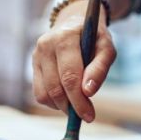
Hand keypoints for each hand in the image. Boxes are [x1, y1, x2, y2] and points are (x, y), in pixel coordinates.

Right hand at [32, 0, 115, 121]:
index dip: (79, 100)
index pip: (69, 76)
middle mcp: (46, 45)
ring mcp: (36, 55)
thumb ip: (100, 68)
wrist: (75, 23)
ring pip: (44, 94)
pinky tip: (67, 96)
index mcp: (65, 38)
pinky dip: (54, 102)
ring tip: (77, 103)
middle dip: (72, 107)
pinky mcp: (33, 65)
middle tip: (86, 115)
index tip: (89, 116)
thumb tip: (88, 92)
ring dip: (62, 106)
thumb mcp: (106, 47)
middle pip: (56, 88)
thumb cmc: (94, 38)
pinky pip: (40, 93)